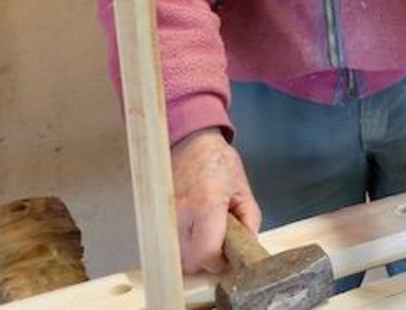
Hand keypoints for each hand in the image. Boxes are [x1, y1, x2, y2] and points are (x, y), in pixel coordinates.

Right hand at [170, 128, 260, 273]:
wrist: (190, 142)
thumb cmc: (218, 162)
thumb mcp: (242, 189)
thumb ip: (249, 220)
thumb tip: (247, 244)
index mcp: (206, 206)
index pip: (207, 255)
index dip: (220, 262)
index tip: (229, 256)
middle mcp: (180, 214)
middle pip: (190, 262)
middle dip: (207, 260)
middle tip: (219, 245)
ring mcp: (165, 216)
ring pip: (177, 256)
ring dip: (193, 254)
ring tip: (206, 234)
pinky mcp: (156, 217)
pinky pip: (169, 244)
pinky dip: (182, 245)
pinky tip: (193, 230)